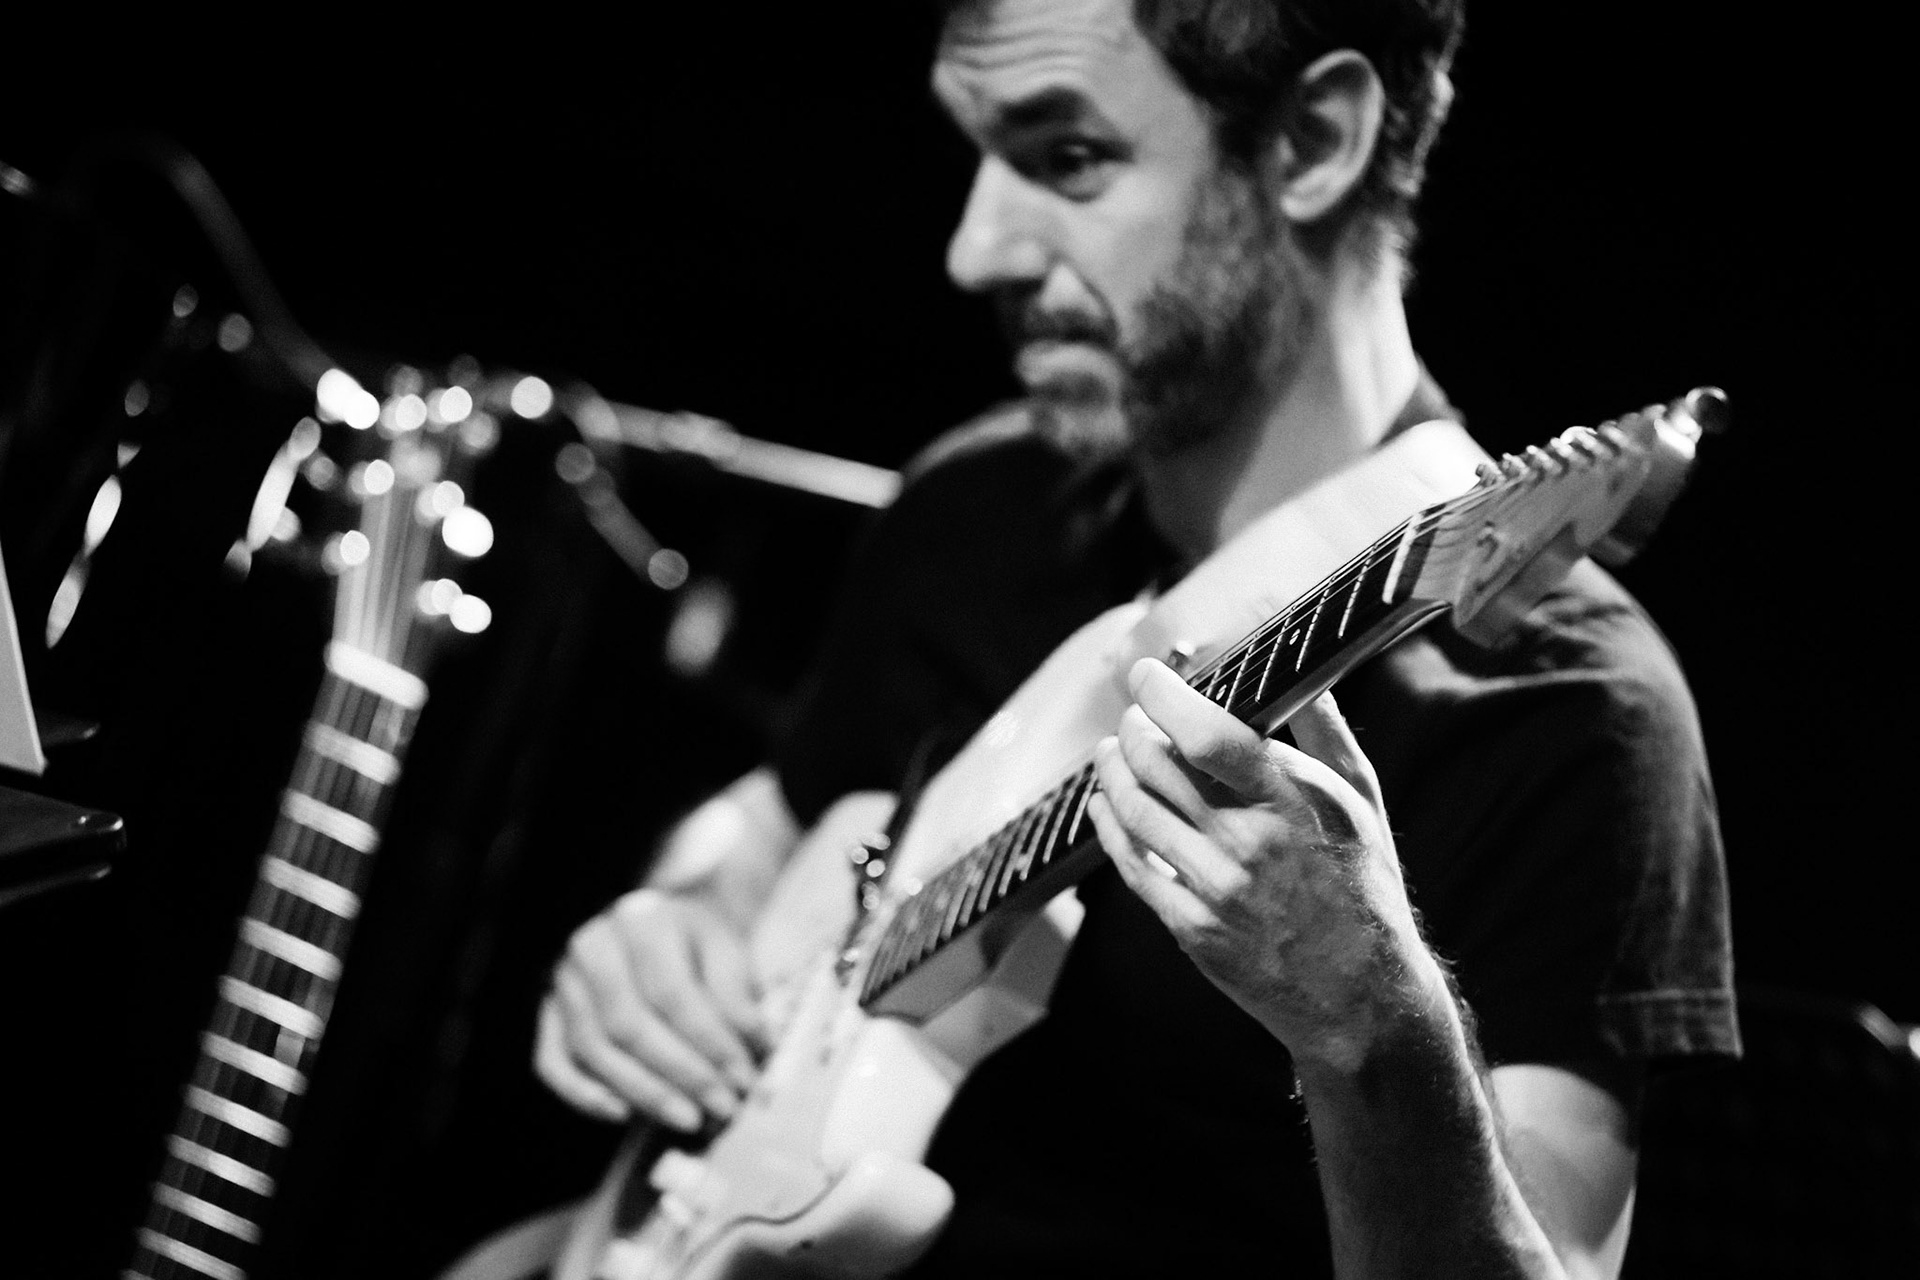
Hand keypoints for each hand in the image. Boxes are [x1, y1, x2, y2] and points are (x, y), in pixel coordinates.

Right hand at [536, 888, 766, 1130]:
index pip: (672, 993)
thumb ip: (737, 995)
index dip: (710, 1043)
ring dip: (644, 1093)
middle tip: (722, 1107)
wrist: (661, 924)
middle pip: (629, 1025)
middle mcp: (591, 945)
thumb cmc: (696, 941)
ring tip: (690, 1118)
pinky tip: (624, 1114)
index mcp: (639, 919)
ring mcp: (562, 980)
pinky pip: (553, 1062)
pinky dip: (583, 1094)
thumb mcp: (727, 949)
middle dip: (681, 1075)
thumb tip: (752, 1046)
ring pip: (594, 1049)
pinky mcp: (547, 1011)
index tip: (743, 1079)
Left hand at [1087, 658, 1440, 1072]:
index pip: (1209, 737)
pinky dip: (1109, 825)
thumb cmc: (1363, 888)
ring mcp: (1213, 890)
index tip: (1147, 675)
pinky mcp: (1191, 929)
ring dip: (1112, 771)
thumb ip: (1327, 733)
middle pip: (1156, 768)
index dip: (1164, 697)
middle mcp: (1247, 845)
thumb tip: (1307, 670)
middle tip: (1133, 715)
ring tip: (1110, 751)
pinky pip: (1131, 866)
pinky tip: (1104, 804)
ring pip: (1134, 811)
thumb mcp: (1363, 802)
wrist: (1360, 998)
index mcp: (1291, 805)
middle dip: (1133, 729)